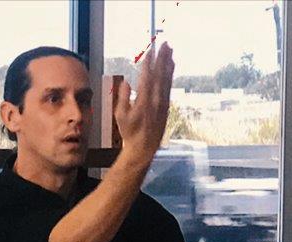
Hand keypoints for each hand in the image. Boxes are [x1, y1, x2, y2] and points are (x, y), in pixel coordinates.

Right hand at [114, 40, 174, 165]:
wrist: (144, 147)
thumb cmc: (130, 132)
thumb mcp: (120, 116)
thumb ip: (123, 98)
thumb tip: (126, 82)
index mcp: (143, 102)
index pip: (146, 78)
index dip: (148, 64)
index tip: (149, 51)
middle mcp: (155, 101)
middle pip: (159, 75)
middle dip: (161, 59)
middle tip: (164, 44)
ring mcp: (162, 103)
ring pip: (166, 79)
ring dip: (168, 63)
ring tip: (169, 49)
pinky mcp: (166, 105)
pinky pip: (169, 85)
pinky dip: (170, 73)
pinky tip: (171, 65)